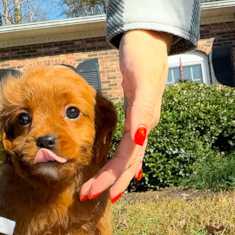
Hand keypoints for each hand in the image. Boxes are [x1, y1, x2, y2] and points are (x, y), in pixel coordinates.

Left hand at [80, 29, 171, 201]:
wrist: (148, 39)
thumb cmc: (143, 56)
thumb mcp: (142, 79)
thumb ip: (143, 108)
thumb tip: (138, 137)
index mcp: (145, 122)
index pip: (127, 158)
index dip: (112, 177)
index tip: (94, 191)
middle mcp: (144, 125)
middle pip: (128, 163)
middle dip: (109, 182)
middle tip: (86, 195)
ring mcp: (141, 120)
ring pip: (128, 157)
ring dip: (113, 175)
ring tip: (96, 189)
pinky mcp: (135, 113)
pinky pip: (127, 144)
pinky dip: (119, 159)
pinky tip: (114, 167)